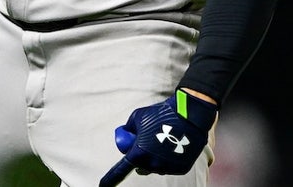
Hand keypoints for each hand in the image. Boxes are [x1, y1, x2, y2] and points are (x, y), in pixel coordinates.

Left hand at [99, 89, 217, 186]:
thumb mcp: (138, 116)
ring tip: (165, 139)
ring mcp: (167, 168)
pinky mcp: (180, 169)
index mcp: (138, 154)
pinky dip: (170, 158)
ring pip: (156, 167)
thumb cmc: (161, 113)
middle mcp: (151, 164)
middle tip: (146, 144)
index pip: (119, 171)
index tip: (102, 186)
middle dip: (140, 159)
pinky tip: (175, 143)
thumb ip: (128, 128)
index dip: (110, 180)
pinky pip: (170, 166)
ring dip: (156, 157)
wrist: (190, 114)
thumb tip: (124, 134)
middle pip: (140, 168)